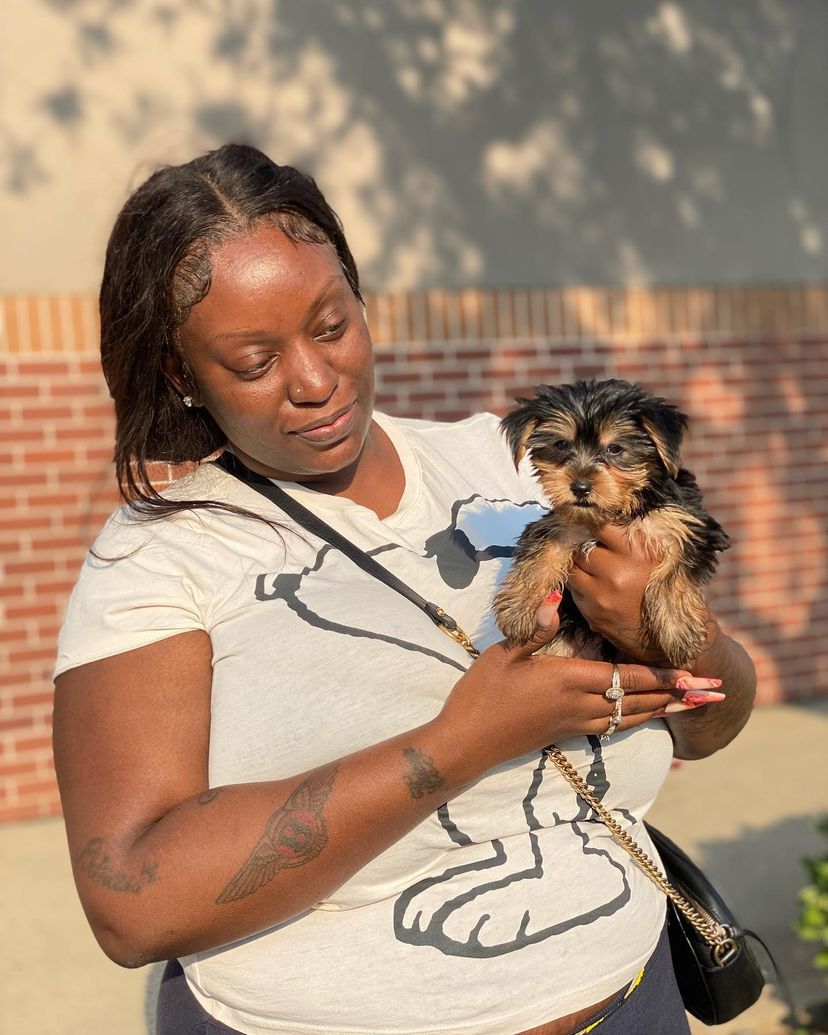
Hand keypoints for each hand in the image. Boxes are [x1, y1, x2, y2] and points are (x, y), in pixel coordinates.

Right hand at [436, 594, 722, 779]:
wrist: (467, 742)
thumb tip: (558, 600)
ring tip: (695, 705)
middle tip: (716, 693)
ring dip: (667, 709)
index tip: (695, 673)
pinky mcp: (568, 732)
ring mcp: (576, 721)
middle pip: (641, 698)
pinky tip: (647, 717)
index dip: (663, 674)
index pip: (628, 675)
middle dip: (680, 694)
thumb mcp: (503, 654)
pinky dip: (638, 719)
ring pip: (633, 715)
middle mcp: (580, 704)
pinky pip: (614, 725)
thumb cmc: (482, 695)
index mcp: (569, 679)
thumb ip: (535, 630)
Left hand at [567, 523, 702, 662]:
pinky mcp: (591, 612)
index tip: (589, 521)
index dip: (592, 522)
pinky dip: (580, 587)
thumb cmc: (664, 592)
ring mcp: (601, 594)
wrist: (667, 639)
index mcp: (639, 553)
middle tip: (593, 550)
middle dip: (585, 548)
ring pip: (573, 568)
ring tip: (593, 569)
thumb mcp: (659, 560)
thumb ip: (634, 540)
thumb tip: (603, 517)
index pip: (600, 526)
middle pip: (582, 548)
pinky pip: (574, 590)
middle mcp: (618, 572)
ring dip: (579, 567)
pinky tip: (596, 589)